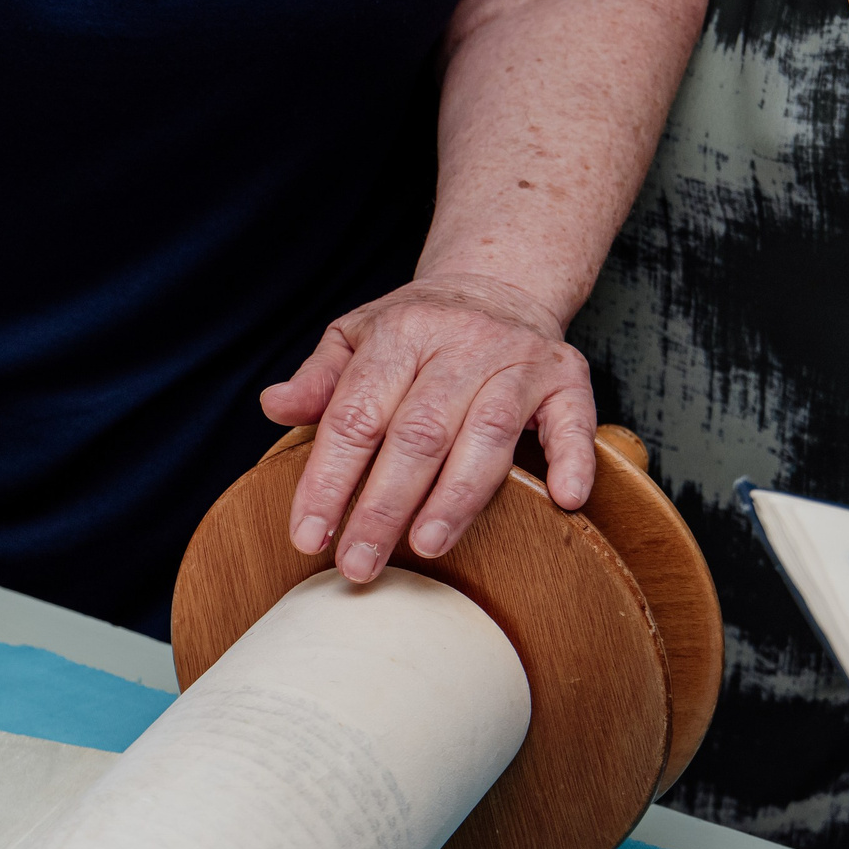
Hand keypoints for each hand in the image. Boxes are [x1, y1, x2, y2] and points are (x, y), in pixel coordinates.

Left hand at [262, 273, 596, 579]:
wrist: (499, 283)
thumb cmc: (416, 329)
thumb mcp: (355, 336)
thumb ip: (318, 379)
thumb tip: (273, 405)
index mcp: (399, 334)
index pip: (355, 416)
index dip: (328, 481)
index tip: (308, 536)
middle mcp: (461, 343)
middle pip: (418, 435)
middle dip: (383, 507)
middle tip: (359, 565)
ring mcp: (518, 360)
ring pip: (487, 435)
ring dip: (456, 498)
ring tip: (425, 547)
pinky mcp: (567, 378)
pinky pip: (574, 421)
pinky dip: (572, 460)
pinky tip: (563, 501)